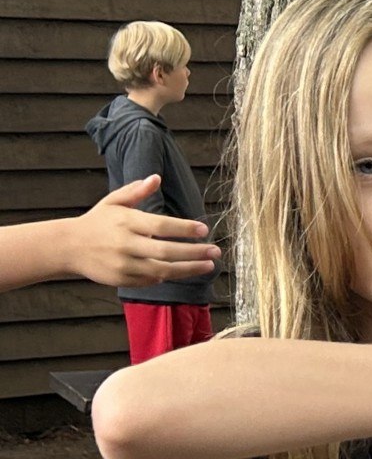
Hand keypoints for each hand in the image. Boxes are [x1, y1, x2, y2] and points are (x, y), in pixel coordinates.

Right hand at [66, 175, 219, 286]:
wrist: (68, 246)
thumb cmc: (97, 222)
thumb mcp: (113, 202)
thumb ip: (136, 191)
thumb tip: (156, 178)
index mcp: (126, 221)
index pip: (161, 225)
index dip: (184, 228)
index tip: (204, 230)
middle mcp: (126, 244)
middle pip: (166, 251)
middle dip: (194, 252)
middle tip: (215, 251)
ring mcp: (124, 264)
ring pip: (163, 270)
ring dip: (189, 269)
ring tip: (208, 265)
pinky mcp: (122, 280)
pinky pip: (152, 280)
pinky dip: (168, 276)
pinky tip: (183, 271)